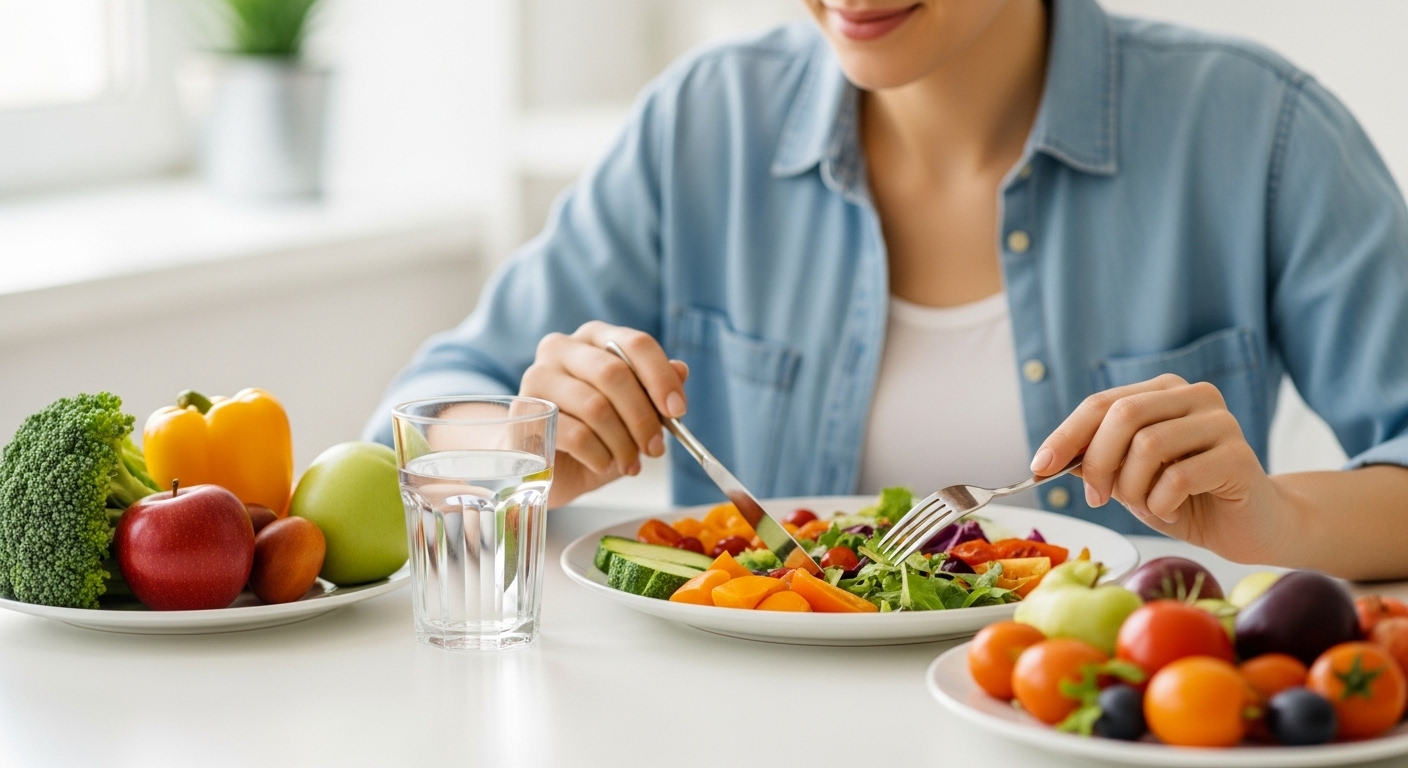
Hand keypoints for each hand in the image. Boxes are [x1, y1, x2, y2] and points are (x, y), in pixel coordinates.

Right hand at [519, 321, 687, 506]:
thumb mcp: (632, 412)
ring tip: (630, 464)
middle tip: (656, 449)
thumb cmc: (594, 431)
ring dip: (623, 443)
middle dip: (643, 417)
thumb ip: (653, 390)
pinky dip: (599, 456)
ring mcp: (538, 377)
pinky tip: (603, 464)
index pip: (635, 343)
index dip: (661, 378)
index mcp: (594, 337)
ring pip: (596, 407)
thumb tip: (680, 370)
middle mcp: (561, 348)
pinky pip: (575, 435)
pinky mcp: (525, 413)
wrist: (546, 463)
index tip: (678, 411)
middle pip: (614, 374)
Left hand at [1031, 374, 1287, 564]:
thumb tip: (1047, 461)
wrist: (1249, 527)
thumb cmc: (1185, 499)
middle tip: (1096, 499)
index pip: (1102, 403)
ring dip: (1133, 488)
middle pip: (1123, 415)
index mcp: (1162, 392)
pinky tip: (1172, 512)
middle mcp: (1193, 396)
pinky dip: (1161, 503)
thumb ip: (1094, 462)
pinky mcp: (1239, 456)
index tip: (1039, 468)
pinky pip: (1178, 478)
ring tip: (1146, 505)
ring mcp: (1220, 422)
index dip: (1066, 435)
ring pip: (1148, 446)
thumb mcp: (1128, 479)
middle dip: (1097, 463)